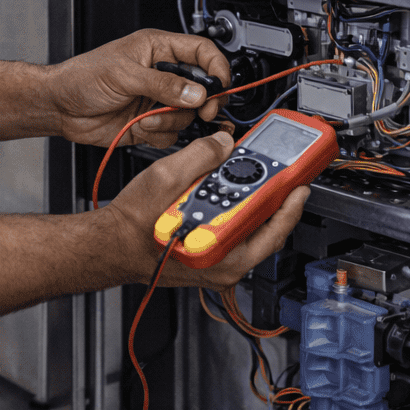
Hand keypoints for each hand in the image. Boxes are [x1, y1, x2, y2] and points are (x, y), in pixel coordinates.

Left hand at [45, 29, 231, 148]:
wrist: (61, 108)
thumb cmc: (82, 78)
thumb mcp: (125, 74)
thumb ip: (163, 84)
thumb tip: (197, 92)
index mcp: (158, 50)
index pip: (202, 53)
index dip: (217, 68)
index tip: (220, 86)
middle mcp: (162, 75)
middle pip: (202, 88)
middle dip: (202, 102)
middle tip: (201, 110)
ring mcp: (158, 101)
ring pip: (189, 114)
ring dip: (172, 120)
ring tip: (148, 118)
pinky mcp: (151, 124)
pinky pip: (172, 134)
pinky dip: (161, 135)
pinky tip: (141, 128)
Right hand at [104, 131, 307, 290]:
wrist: (110, 245)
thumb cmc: (132, 225)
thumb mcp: (165, 177)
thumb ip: (200, 155)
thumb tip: (223, 143)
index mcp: (221, 250)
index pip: (271, 228)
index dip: (289, 202)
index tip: (300, 183)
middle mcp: (223, 266)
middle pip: (262, 228)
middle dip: (271, 198)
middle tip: (279, 175)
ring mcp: (216, 266)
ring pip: (247, 232)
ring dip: (250, 204)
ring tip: (248, 180)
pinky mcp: (207, 261)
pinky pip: (231, 236)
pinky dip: (233, 213)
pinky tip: (224, 195)